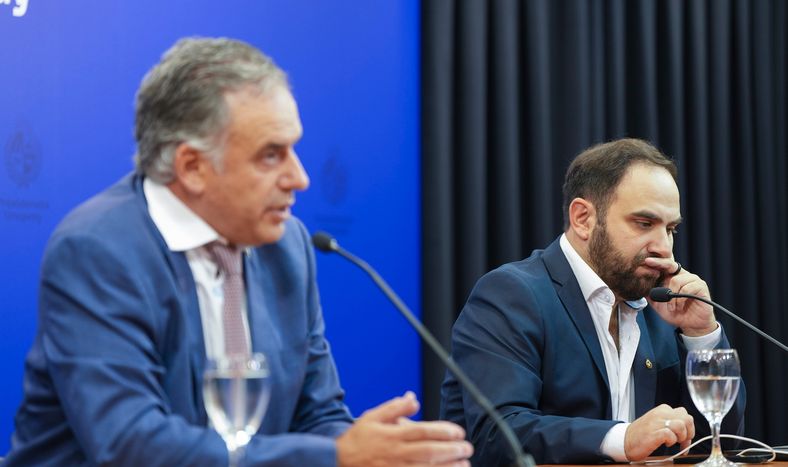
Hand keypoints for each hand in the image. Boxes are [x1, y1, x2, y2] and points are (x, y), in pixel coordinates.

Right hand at [336, 392, 472, 466]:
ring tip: (464, 464)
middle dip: (451, 450)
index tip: (458, 432)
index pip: (423, 431)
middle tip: (467, 448)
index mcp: (393, 435)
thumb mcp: (373, 416)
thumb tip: (413, 398)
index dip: (443, 431)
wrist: (338, 460)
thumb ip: (395, 407)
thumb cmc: (358, 439)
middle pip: (429, 452)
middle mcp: (396, 453)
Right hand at [625, 404, 694, 460]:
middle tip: (681, 441)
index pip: (685, 415)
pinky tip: (665, 443)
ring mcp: (656, 422)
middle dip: (688, 433)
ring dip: (680, 437)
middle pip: (687, 419)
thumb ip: (673, 425)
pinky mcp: (653, 433)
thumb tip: (688, 435)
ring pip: (681, 425)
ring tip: (672, 441)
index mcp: (663, 410)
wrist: (625, 440)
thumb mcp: (658, 424)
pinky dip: (671, 441)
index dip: (689, 429)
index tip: (685, 438)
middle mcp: (661, 413)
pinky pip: (670, 434)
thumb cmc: (642, 434)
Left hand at [643, 258, 716, 335]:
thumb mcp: (657, 303)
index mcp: (672, 277)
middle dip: (659, 263)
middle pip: (670, 264)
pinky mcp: (701, 286)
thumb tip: (635, 285)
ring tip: (671, 307)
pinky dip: (680, 299)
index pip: (663, 265)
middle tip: (648, 262)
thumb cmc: (675, 312)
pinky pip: (688, 288)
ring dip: (671, 295)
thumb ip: (649, 293)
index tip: (645, 260)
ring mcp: (693, 280)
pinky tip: (678, 307)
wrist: (691, 325)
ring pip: (677, 280)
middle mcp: (683, 275)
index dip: (655, 262)